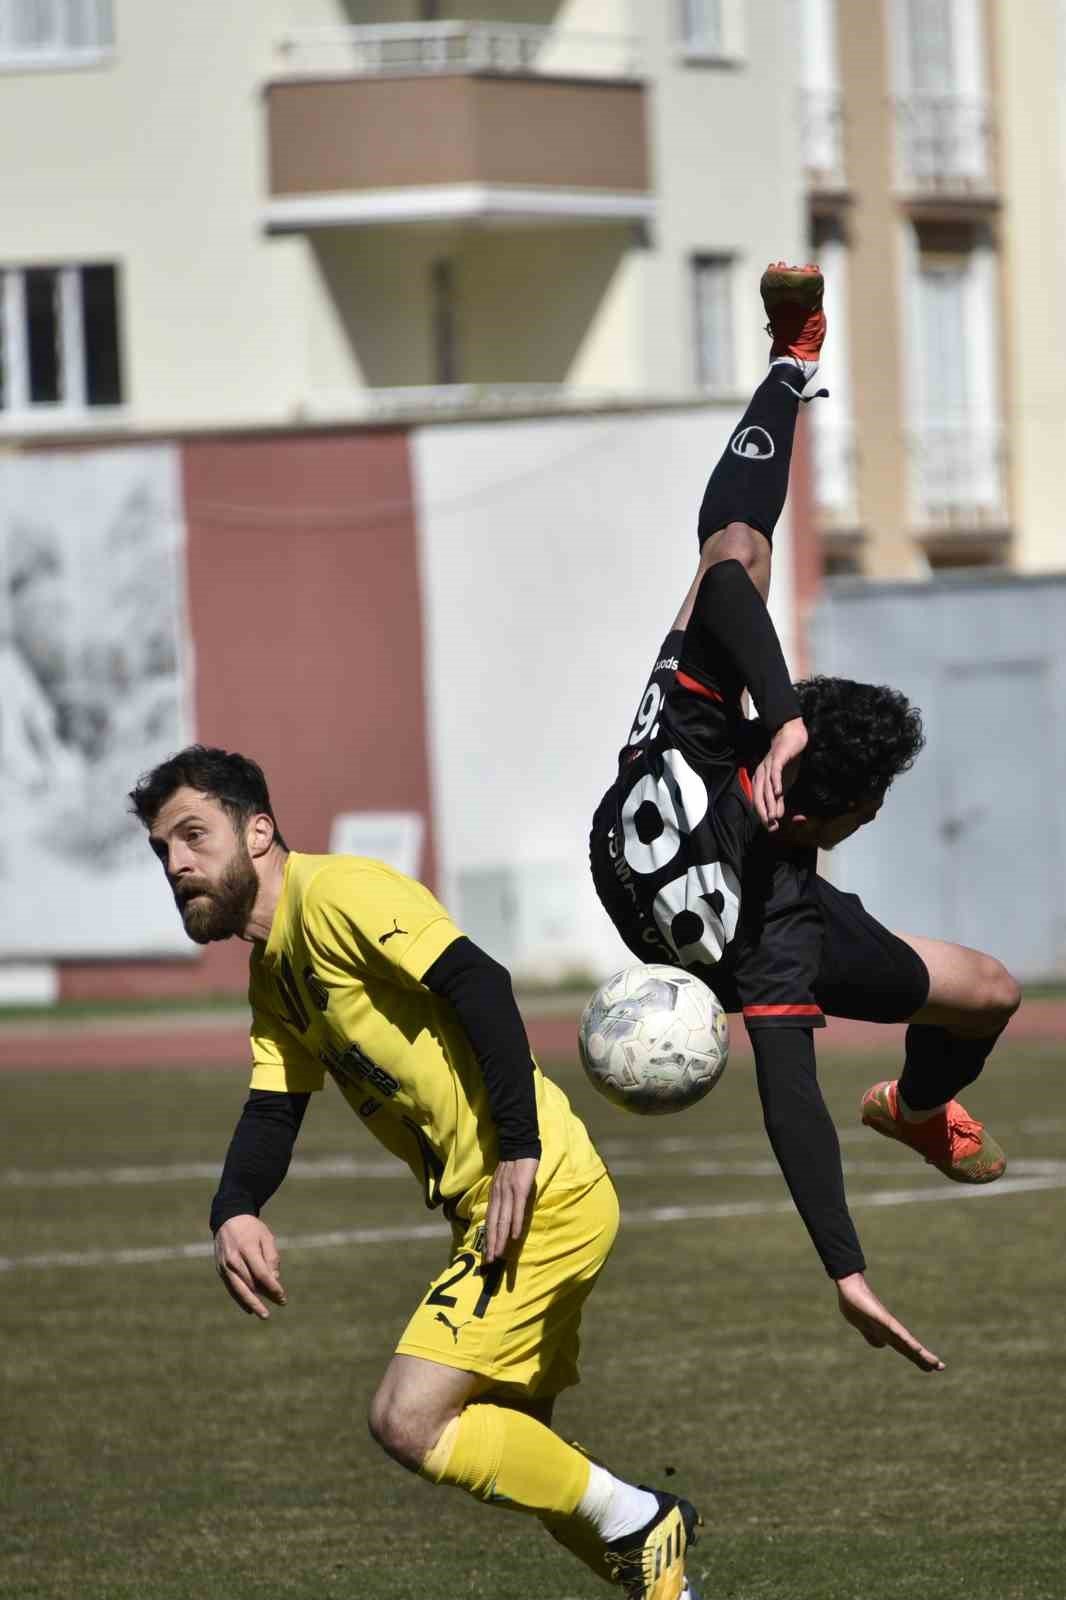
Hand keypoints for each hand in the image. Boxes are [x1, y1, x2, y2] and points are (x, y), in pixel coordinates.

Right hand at [214, 1214, 287, 1319]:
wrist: (228, 1219)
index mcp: (247, 1249)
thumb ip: (271, 1257)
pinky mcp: (220, 1270)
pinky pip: (231, 1288)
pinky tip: (249, 1309)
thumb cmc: (251, 1229)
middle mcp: (233, 1259)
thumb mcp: (266, 1237)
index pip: (261, 1274)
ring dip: (252, 1303)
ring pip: (239, 1289)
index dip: (273, 1287)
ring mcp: (225, 1266)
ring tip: (263, 1314)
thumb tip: (274, 1279)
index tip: (283, 1296)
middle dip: (265, 1298)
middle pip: (249, 1285)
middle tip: (279, 1305)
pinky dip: (240, 1299)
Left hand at [484, 1157, 538, 1263]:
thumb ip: (502, 1197)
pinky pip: (517, 1209)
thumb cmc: (514, 1165)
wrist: (519, 1144)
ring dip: (500, 1239)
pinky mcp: (520, 1188)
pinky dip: (515, 1223)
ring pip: (503, 1219)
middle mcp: (498, 1196)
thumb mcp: (503, 1183)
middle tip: (489, 1262)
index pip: (489, 1220)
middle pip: (494, 1224)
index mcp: (494, 1195)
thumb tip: (502, 1214)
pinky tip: (515, 1236)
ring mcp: (508, 1192)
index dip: (488, 1238)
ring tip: (498, 1254)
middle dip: (491, 1244)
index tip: (486, 1254)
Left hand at [751, 716, 806, 830]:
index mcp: (761, 781)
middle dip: (764, 812)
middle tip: (771, 825)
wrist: (792, 738)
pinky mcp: (777, 759)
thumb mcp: (784, 784)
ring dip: (770, 802)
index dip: (763, 815)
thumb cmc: (787, 762)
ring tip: (774, 816)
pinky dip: (776, 782)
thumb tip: (777, 816)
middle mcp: (761, 774)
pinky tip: (779, 792)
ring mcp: (768, 766)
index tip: (770, 828)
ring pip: (766, 787)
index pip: (759, 801)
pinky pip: (775, 772)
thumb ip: (779, 799)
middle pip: (759, 796)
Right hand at [835, 1272, 944, 1371]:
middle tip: (941, 1367)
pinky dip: (908, 1341)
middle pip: (910, 1347)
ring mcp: (888, 1324)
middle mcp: (891, 1330)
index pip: (905, 1349)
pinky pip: (898, 1332)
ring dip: (921, 1353)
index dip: (917, 1359)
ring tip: (935, 1363)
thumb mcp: (863, 1326)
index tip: (931, 1368)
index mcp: (886, 1334)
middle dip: (924, 1358)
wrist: (849, 1287)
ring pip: (908, 1342)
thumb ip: (873, 1336)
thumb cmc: (855, 1305)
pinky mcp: (884, 1318)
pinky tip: (917, 1349)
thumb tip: (882, 1345)